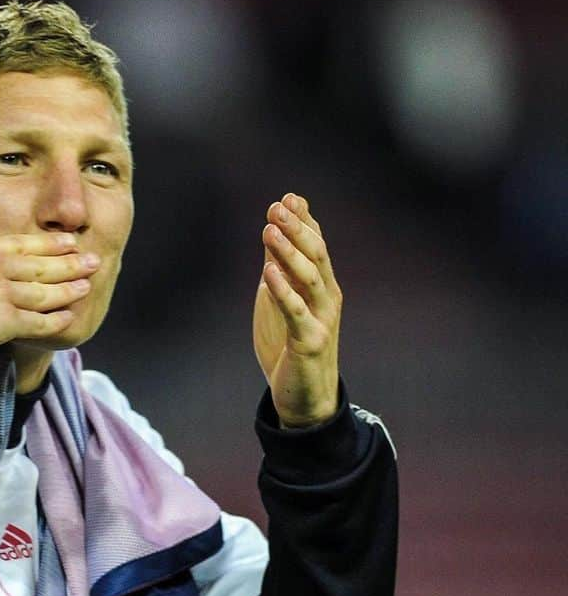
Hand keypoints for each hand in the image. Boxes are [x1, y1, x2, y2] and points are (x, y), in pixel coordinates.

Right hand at [0, 198, 99, 355]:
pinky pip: (39, 321)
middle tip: (92, 259)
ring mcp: (2, 292)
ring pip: (45, 290)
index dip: (44, 244)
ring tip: (88, 284)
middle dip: (69, 262)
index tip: (64, 241)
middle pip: (39, 264)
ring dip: (69, 288)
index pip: (18, 244)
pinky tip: (69, 318)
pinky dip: (56, 320)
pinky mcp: (4, 321)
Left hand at [252, 193, 341, 426]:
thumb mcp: (281, 303)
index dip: (304, 220)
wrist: (304, 398)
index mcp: (322, 286)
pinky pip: (296, 311)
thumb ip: (279, 270)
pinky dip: (283, 290)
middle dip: (297, 228)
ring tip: (269, 229)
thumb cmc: (291, 348)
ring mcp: (321, 318)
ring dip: (289, 251)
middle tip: (277, 206)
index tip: (288, 196)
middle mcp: (327, 297)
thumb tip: (272, 234)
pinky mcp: (309, 341)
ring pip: (309, 277)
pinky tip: (268, 272)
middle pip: (316, 254)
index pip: (316, 245)